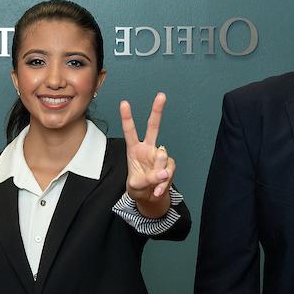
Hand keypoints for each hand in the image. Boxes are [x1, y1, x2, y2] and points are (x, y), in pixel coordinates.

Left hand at [119, 92, 175, 217]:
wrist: (149, 198)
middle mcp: (147, 149)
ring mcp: (159, 156)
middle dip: (157, 111)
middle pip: (153, 127)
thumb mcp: (136, 185)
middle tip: (161, 96)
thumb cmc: (138, 187)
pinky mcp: (169, 165)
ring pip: (162, 156)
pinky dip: (164, 183)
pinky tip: (158, 189)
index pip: (130, 131)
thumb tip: (164, 171)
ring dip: (158, 173)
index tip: (124, 103)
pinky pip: (169, 171)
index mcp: (134, 149)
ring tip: (154, 185)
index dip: (127, 118)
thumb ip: (149, 178)